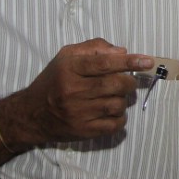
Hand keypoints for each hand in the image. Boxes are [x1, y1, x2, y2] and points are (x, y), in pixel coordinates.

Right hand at [10, 39, 153, 144]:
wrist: (31, 114)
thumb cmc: (54, 80)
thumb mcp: (67, 56)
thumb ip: (94, 48)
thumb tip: (122, 51)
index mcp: (69, 68)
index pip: (104, 63)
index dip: (129, 62)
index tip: (147, 61)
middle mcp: (72, 91)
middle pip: (116, 84)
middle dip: (129, 82)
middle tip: (128, 81)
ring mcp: (78, 113)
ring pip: (118, 105)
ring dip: (123, 100)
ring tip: (113, 96)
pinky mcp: (83, 131)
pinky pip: (115, 125)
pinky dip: (120, 118)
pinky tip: (111, 112)